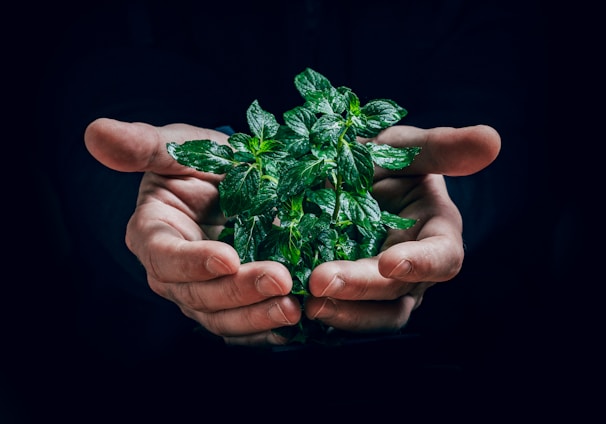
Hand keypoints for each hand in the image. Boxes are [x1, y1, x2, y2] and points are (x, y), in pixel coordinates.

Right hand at [85, 118, 301, 345]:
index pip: (164, 256)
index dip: (193, 262)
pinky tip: (291, 324)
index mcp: (152, 233)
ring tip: (292, 307)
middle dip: (238, 291)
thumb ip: (143, 144)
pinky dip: (265, 328)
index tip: (228, 257)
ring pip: (221, 317)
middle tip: (280, 280)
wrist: (231, 177)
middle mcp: (172, 271)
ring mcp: (201, 290)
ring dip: (256, 316)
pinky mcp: (228, 302)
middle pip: (197, 294)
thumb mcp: (177, 146)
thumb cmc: (200, 159)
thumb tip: (95, 133)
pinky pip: (242, 325)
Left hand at [304, 125, 500, 333]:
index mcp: (436, 234)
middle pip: (398, 293)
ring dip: (342, 312)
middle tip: (320, 281)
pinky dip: (321, 307)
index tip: (390, 262)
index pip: (442, 258)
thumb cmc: (386, 159)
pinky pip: (341, 309)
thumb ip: (442, 148)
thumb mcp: (407, 147)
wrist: (348, 172)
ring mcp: (381, 285)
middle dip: (361, 289)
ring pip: (372, 314)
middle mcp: (413, 268)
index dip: (420, 264)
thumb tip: (492, 139)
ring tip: (306, 302)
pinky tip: (292, 301)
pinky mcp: (350, 292)